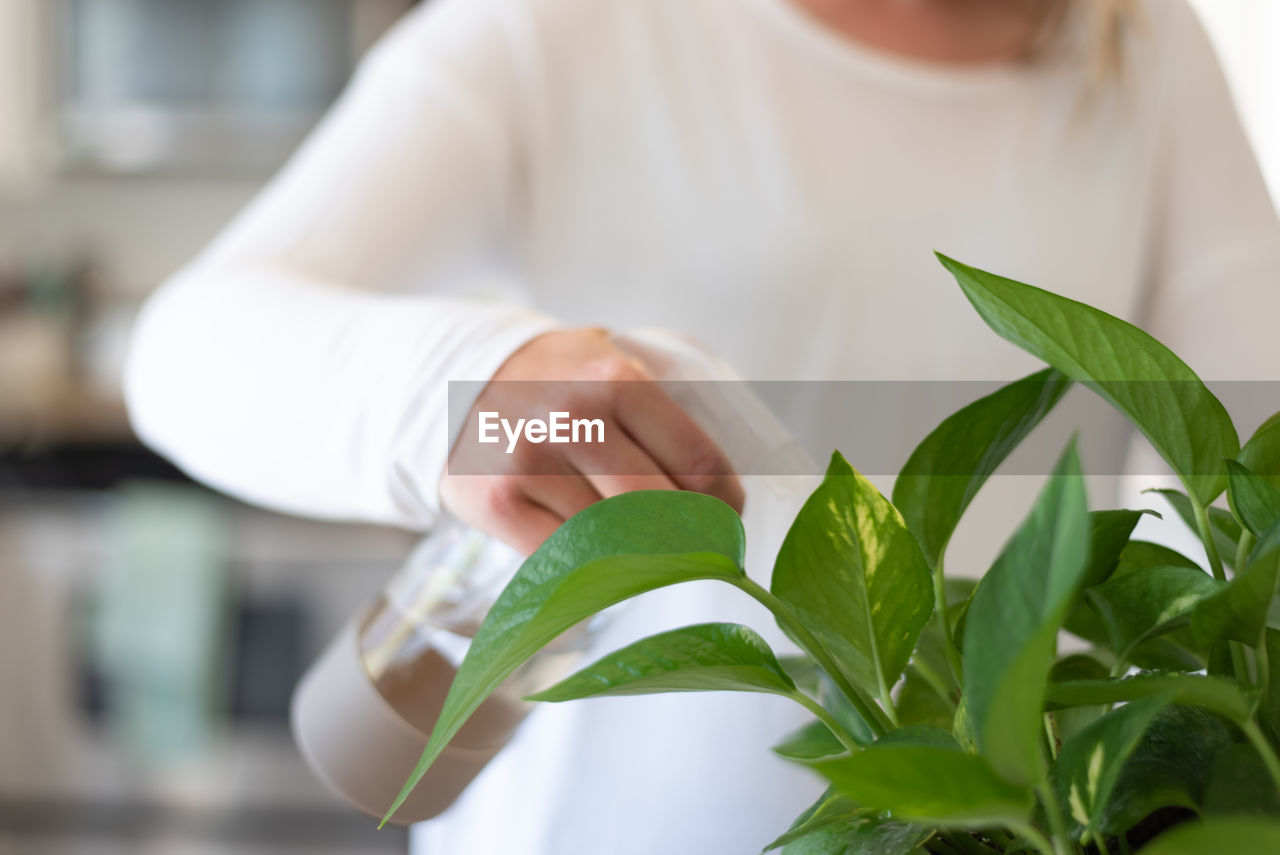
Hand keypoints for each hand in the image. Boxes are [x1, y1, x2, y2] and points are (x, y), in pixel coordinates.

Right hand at [441, 328, 743, 554]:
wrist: (461, 374)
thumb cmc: (558, 381)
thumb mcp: (612, 364)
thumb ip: (661, 411)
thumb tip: (722, 496)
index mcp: (617, 379)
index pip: (698, 462)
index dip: (725, 504)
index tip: (730, 521)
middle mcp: (573, 419)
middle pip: (660, 510)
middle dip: (690, 541)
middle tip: (701, 553)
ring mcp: (529, 463)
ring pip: (613, 540)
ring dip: (636, 556)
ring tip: (645, 553)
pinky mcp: (496, 503)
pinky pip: (564, 559)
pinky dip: (586, 565)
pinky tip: (594, 554)